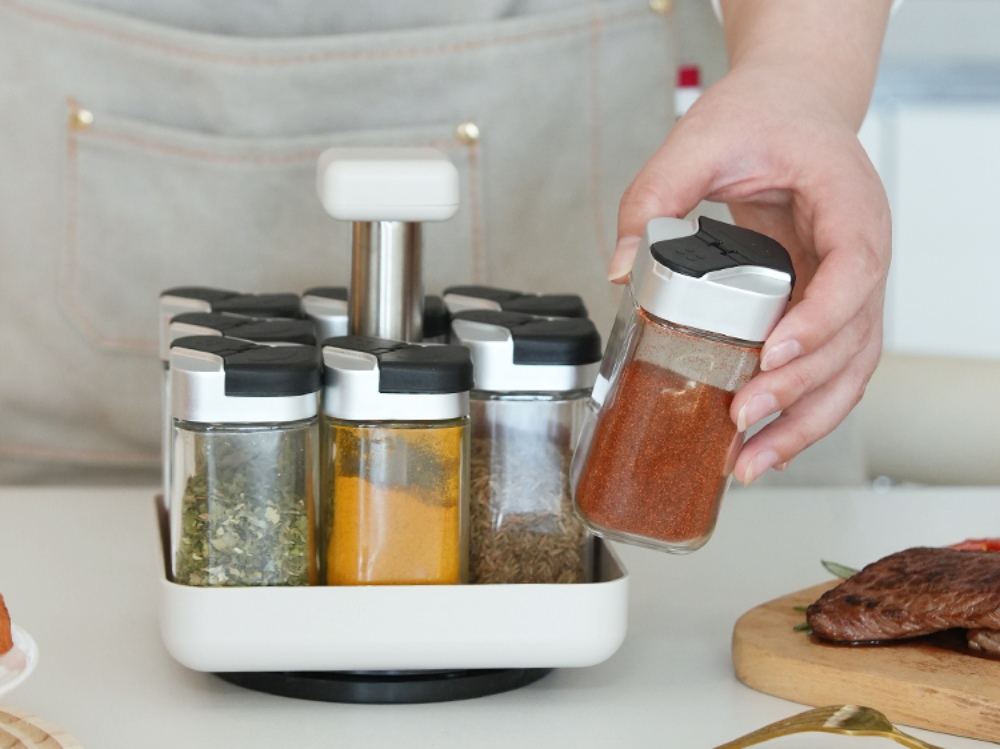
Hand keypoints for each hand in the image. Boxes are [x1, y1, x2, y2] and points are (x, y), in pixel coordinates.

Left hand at [611, 1, 891, 482]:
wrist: (791, 110)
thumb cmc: (762, 118)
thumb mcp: (700, 138)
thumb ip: (656, 195)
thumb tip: (622, 269)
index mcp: (849, 203)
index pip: (854, 268)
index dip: (820, 318)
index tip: (772, 352)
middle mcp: (863, 251)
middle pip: (854, 338)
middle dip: (798, 387)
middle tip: (742, 418)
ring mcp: (851, 286)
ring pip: (849, 370)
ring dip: (805, 422)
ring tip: (751, 462)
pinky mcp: (827, 307)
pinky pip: (828, 370)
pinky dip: (800, 412)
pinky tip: (763, 444)